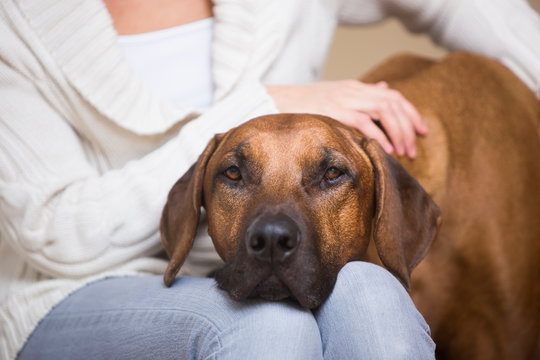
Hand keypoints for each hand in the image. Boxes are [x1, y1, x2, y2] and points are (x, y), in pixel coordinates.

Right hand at [266, 80, 426, 157]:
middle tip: (415, 148)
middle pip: (393, 103)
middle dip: (409, 126)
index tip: (421, 131)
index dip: (410, 113)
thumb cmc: (304, 105)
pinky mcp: (334, 111)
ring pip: (384, 110)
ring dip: (398, 132)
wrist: (275, 101)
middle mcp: (354, 91)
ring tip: (404, 152)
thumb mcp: (336, 95)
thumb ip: (362, 95)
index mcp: (355, 88)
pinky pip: (364, 122)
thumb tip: (385, 89)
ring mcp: (344, 100)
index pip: (393, 95)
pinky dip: (378, 136)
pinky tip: (385, 150)